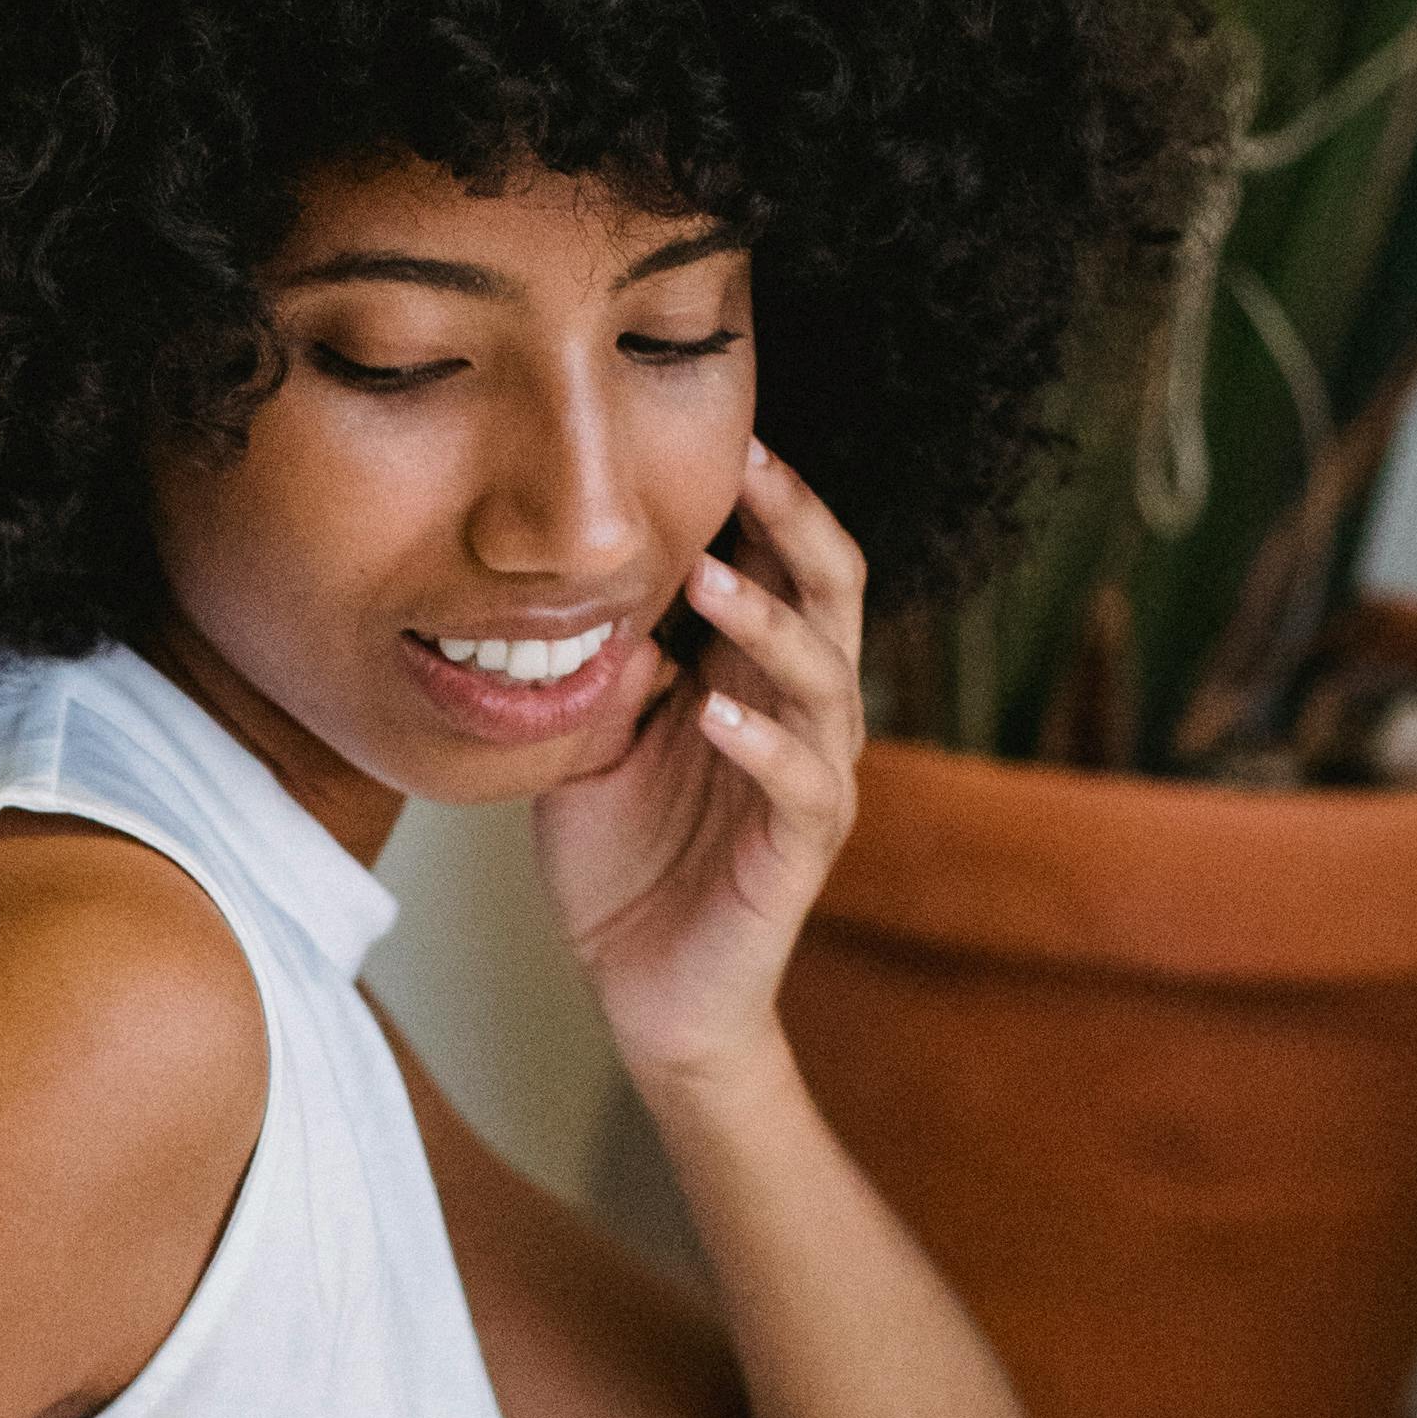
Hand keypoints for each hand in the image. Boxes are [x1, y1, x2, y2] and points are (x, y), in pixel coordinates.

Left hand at [534, 440, 866, 1099]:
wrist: (646, 993)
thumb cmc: (624, 860)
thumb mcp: (592, 739)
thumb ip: (599, 664)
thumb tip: (585, 587)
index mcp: (756, 669)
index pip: (781, 558)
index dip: (760, 496)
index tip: (709, 425)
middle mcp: (802, 709)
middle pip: (832, 588)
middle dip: (793, 521)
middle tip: (745, 462)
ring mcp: (812, 776)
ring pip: (827, 675)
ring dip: (767, 621)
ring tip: (709, 577)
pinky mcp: (801, 849)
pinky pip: (802, 784)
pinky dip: (762, 742)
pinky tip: (716, 712)